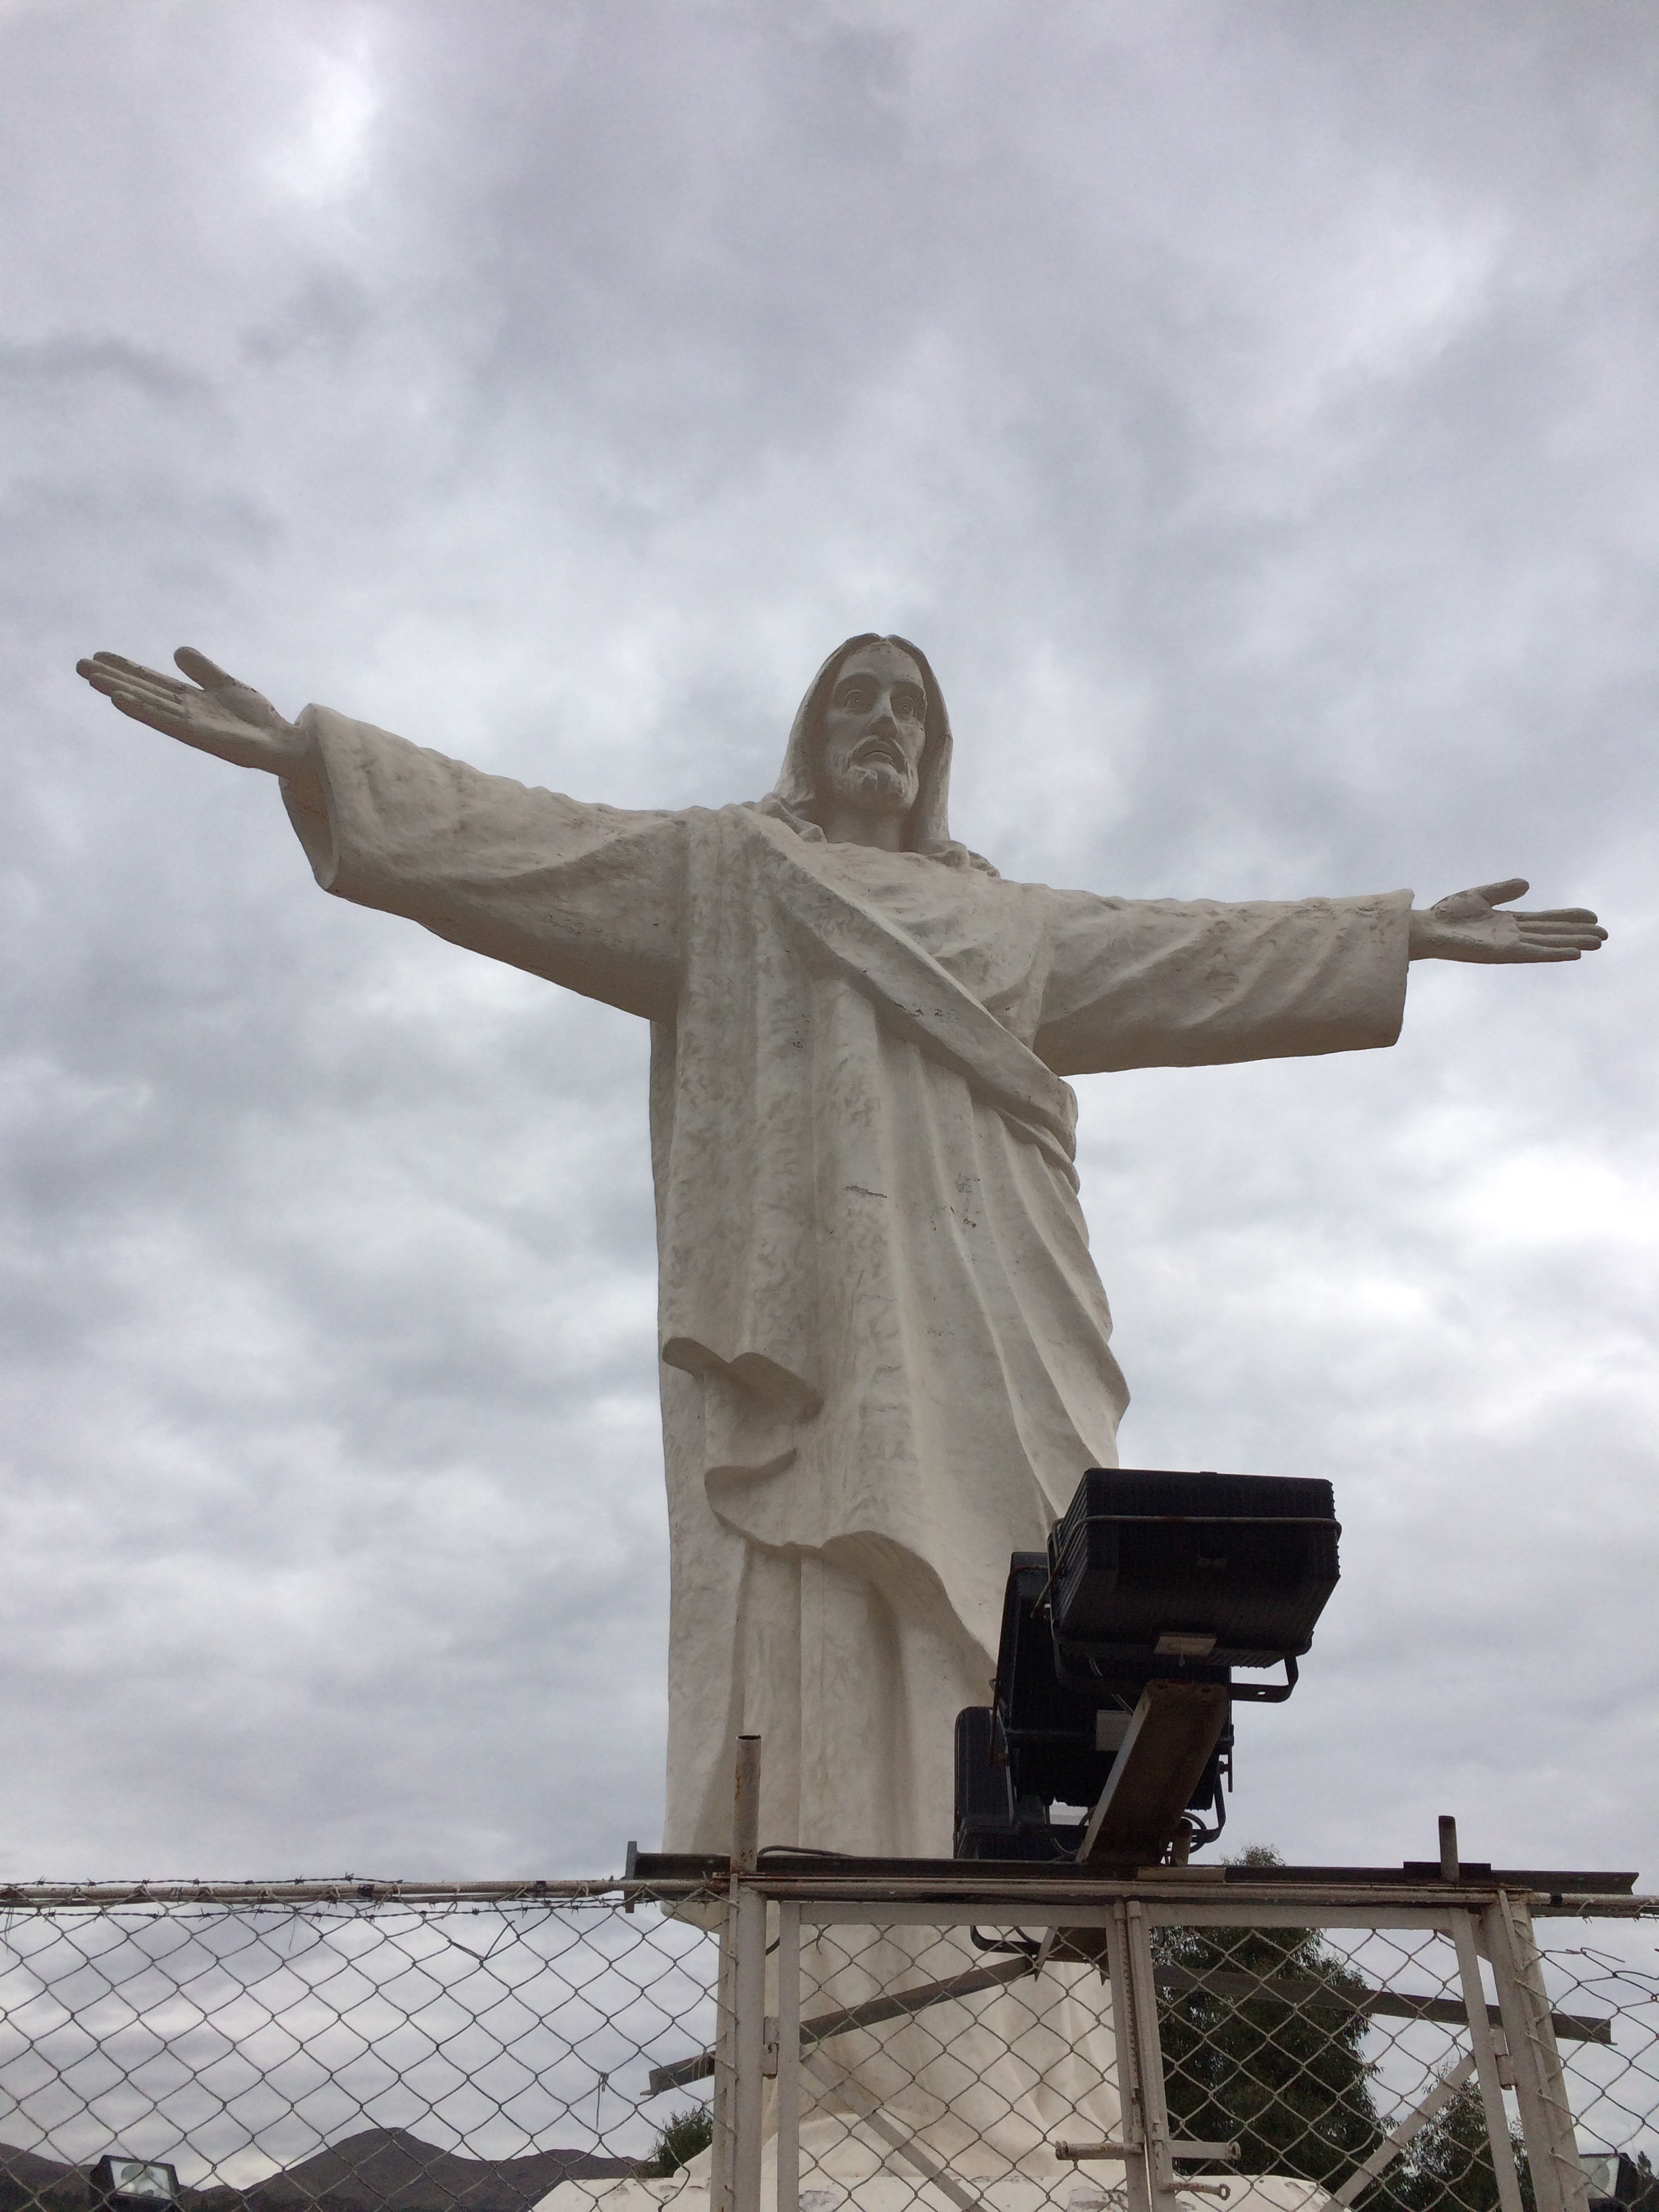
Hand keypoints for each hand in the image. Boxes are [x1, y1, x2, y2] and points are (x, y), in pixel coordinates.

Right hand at [75, 648, 305, 774]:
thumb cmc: (256, 718)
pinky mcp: (199, 736)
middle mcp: (184, 711)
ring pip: (147, 704)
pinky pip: (165, 721)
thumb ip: (203, 670)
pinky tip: (121, 699)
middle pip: (142, 690)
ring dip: (120, 691)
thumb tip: (177, 651)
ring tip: (93, 680)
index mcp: (189, 699)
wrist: (282, 742)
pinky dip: (142, 709)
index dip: (126, 667)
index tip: (99, 655)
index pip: (151, 680)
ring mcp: (189, 724)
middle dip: (112, 678)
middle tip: (80, 665)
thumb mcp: (227, 684)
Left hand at [1408, 878, 1606, 962]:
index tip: (1591, 916)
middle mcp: (1512, 935)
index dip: (1568, 918)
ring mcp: (1508, 945)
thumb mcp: (1480, 895)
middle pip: (1552, 933)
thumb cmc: (1447, 914)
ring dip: (1573, 943)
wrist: (1427, 927)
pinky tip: (1574, 953)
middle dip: (1578, 933)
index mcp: (1508, 922)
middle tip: (1604, 934)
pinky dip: (1554, 953)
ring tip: (1597, 943)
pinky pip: (1533, 953)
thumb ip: (1504, 891)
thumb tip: (1528, 884)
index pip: (1544, 920)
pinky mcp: (1502, 953)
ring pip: (1548, 944)